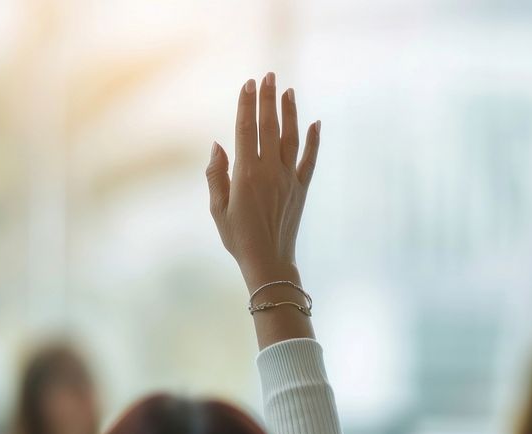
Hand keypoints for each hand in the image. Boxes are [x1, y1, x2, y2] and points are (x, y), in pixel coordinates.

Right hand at [206, 72, 320, 289]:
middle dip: (268, 99)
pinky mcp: (302, 189)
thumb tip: (217, 144)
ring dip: (290, 112)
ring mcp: (288, 179)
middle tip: (268, 75)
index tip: (248, 83)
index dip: (246, 104)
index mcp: (245, 174)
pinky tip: (316, 123)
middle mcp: (269, 171)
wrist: (268, 261)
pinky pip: (309, 159)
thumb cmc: (238, 237)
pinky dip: (314, 140)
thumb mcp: (217, 208)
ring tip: (288, 91)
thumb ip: (215, 174)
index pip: (245, 129)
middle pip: (269, 126)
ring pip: (291, 137)